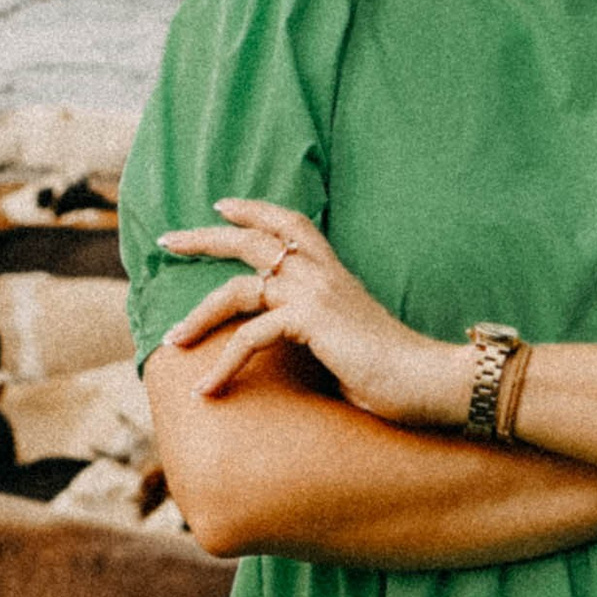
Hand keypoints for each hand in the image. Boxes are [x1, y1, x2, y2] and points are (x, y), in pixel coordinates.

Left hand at [156, 199, 473, 422]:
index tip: (221, 205)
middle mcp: (321, 273)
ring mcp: (315, 293)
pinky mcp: (310, 320)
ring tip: (171, 340)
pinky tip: (206, 390)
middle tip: (167, 240)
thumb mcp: (347, 339)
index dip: (254, 210)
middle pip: (252, 240)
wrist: (429, 380)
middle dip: (204, 238)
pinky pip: (249, 337)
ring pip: (237, 288)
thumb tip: (286, 342)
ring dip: (197, 314)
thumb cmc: (394, 371)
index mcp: (332, 272)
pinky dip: (221, 365)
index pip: (290, 224)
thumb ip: (318, 329)